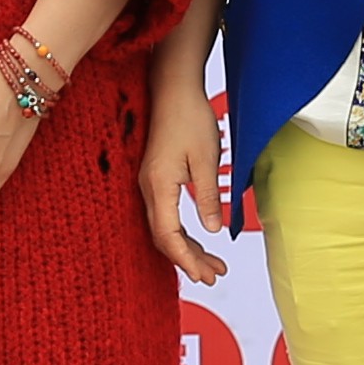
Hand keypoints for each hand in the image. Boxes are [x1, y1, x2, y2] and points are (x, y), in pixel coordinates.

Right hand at [137, 94, 228, 285]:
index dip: (186, 259)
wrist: (173, 89)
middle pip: (164, 238)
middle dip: (188, 260)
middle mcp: (148, 189)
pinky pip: (165, 216)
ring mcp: (149, 185)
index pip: (168, 236)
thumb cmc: (190, 117)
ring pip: (165, 229)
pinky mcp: (155, 179)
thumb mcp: (207, 159)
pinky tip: (199, 238)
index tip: (205, 274)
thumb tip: (212, 231)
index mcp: (159, 185)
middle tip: (214, 275)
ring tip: (214, 263)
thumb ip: (208, 196)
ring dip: (187, 248)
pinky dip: (182, 232)